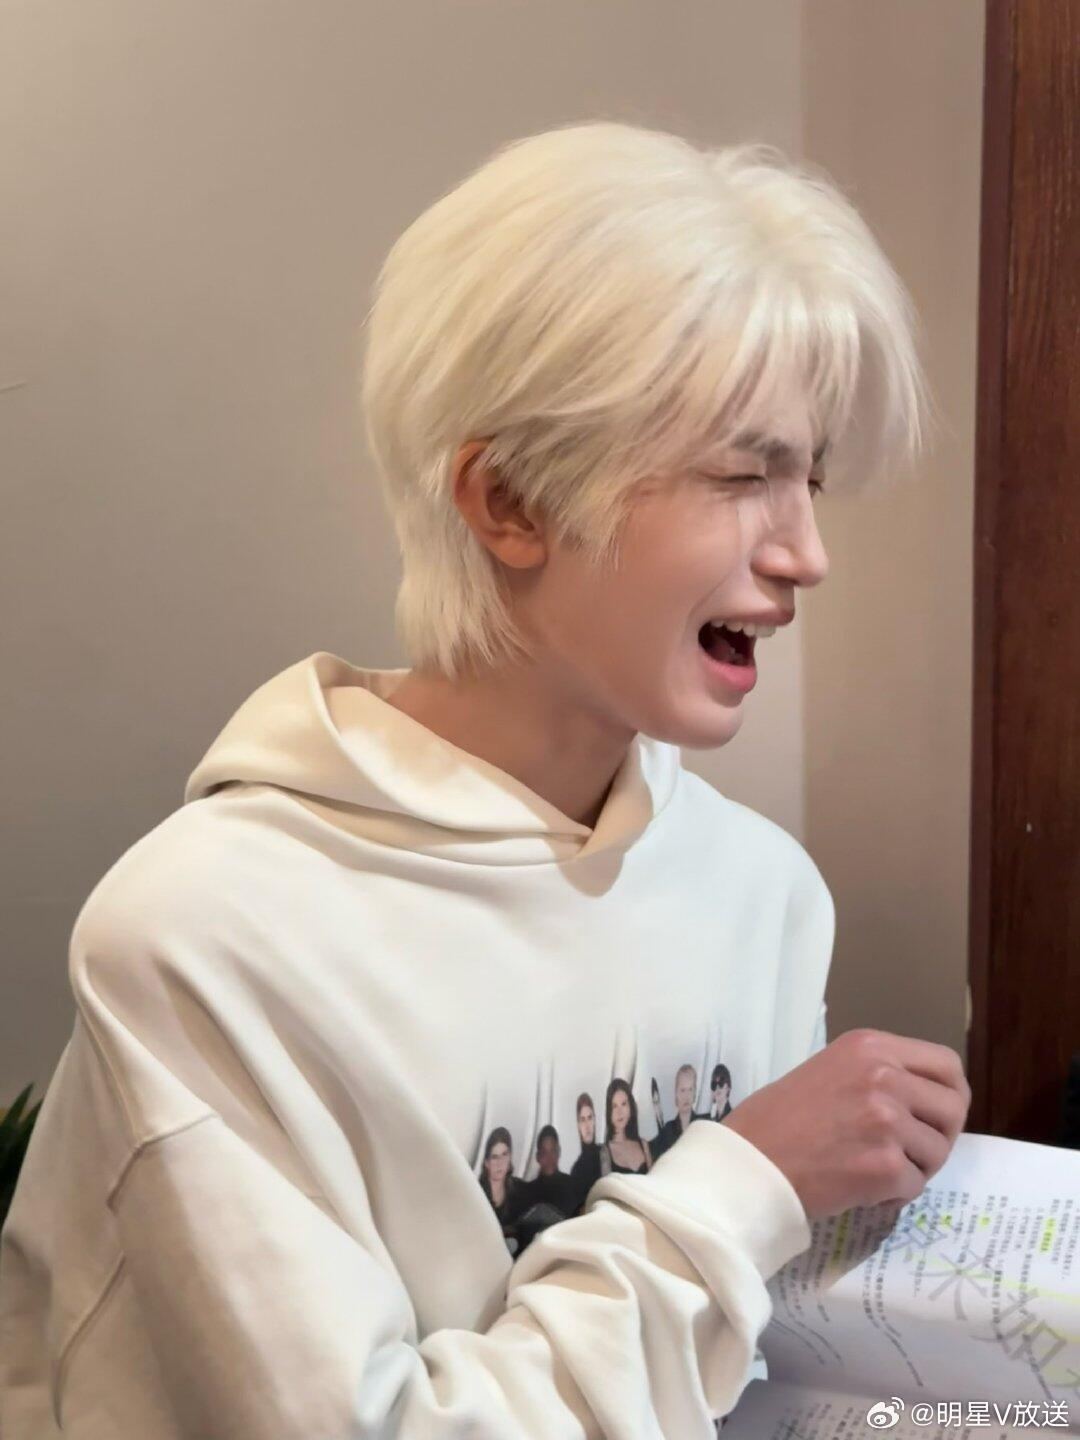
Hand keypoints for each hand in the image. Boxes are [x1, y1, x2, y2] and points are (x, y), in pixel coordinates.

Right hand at [721, 1027, 971, 1219]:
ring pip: (938, 1151)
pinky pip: (916, 1185)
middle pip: (954, 1107)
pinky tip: (862, 1188)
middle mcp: (884, 1075)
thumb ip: (878, 1075)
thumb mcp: (831, 1071)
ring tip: (873, 1170)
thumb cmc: (779, 1119)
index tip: (934, 1116)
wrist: (749, 1162)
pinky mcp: (886, 1165)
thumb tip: (925, 1100)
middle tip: (909, 1151)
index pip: (946, 1064)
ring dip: (914, 1168)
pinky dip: (894, 1195)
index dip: (949, 1094)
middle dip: (939, 1135)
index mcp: (870, 1046)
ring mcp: (887, 1120)